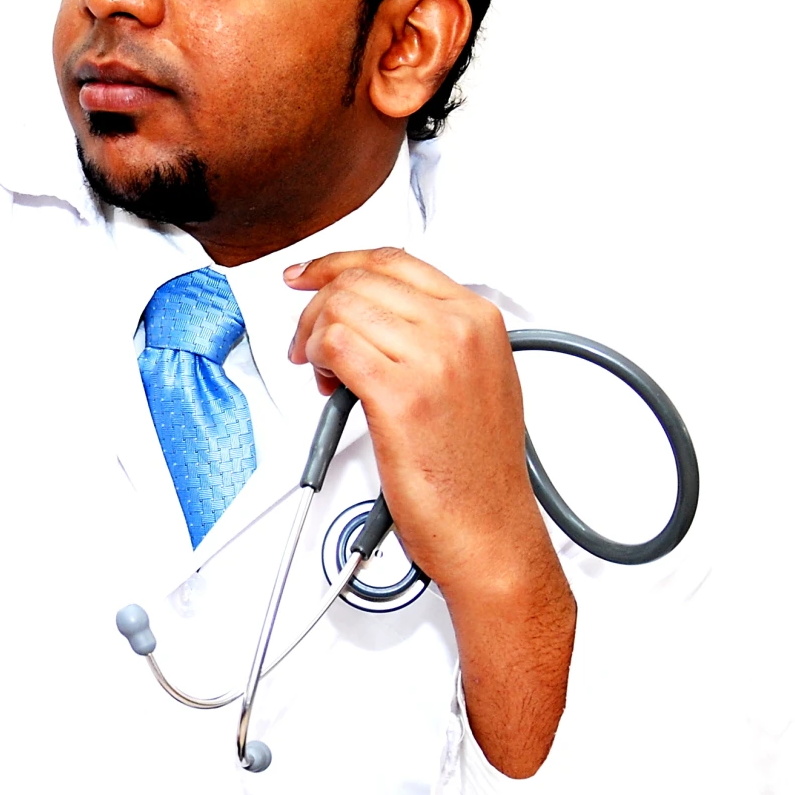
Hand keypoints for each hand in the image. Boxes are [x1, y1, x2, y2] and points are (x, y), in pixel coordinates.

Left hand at [287, 246, 573, 775]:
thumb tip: (374, 318)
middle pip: (361, 279)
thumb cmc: (478, 473)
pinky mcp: (400, 396)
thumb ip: (435, 337)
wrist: (489, 533)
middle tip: (306, 339)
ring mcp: (433, 360)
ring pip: (340, 309)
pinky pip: (333, 345)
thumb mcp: (477, 381)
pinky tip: (326, 384)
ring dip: (312, 335)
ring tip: (320, 370)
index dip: (340, 262)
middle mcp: (461, 332)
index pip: (395, 260)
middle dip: (318, 304)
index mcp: (480, 321)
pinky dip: (315, 358)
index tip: (311, 274)